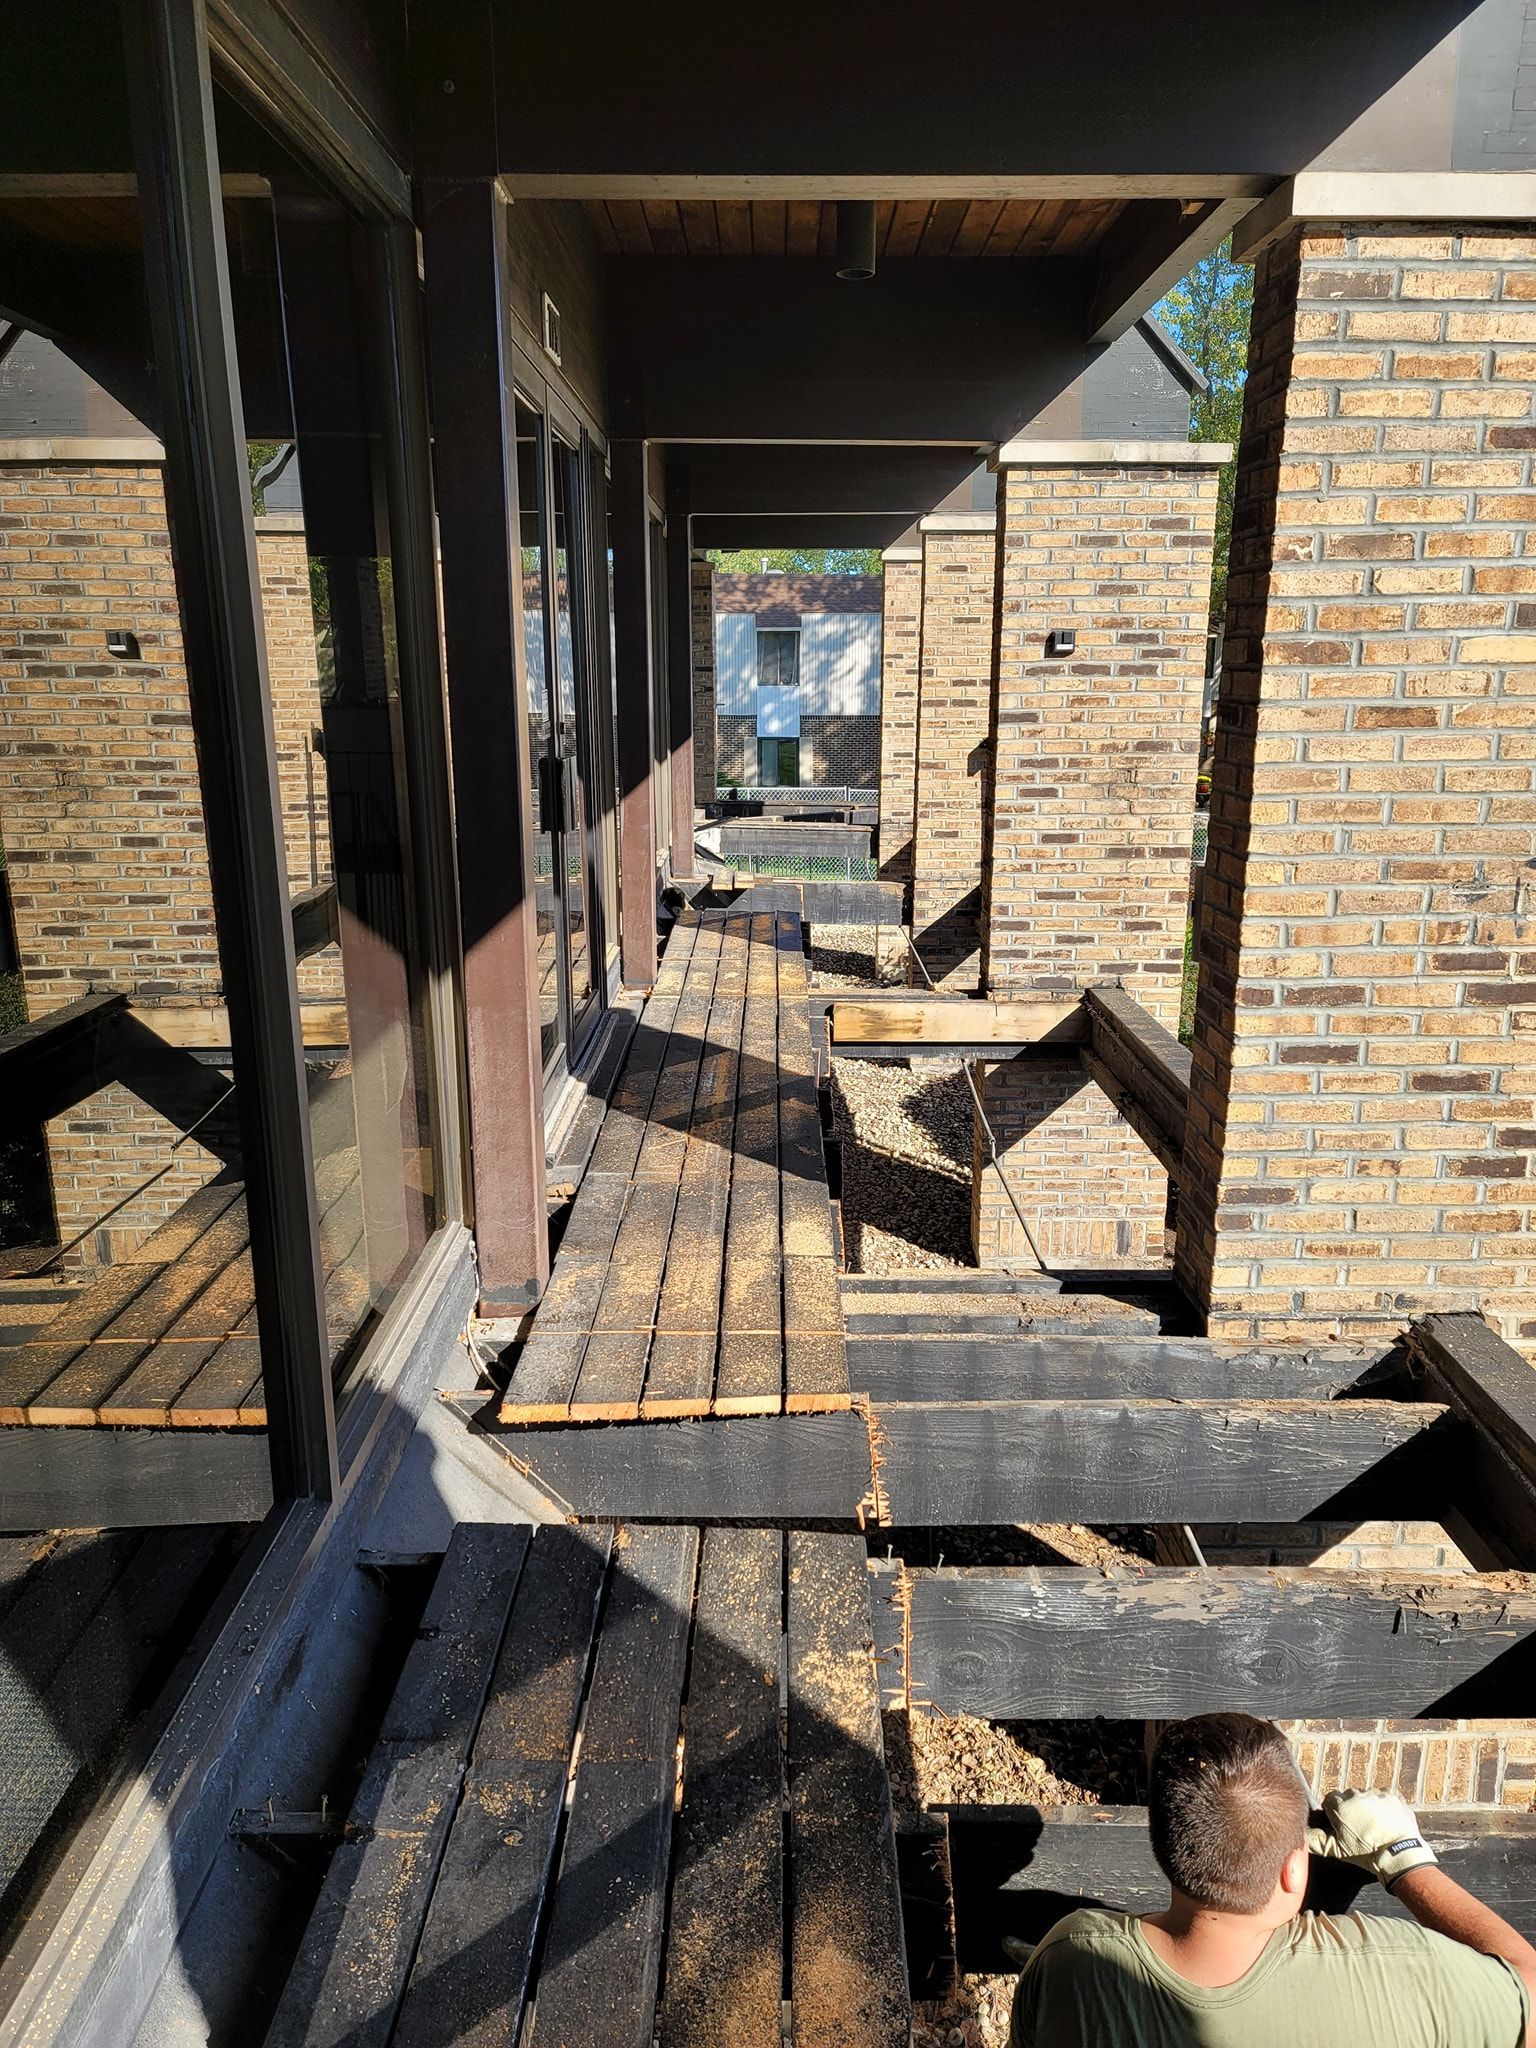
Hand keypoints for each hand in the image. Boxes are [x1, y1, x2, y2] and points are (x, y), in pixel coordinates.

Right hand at [1306, 1789, 1437, 1889]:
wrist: (1399, 1854)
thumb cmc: (1367, 1853)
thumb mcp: (1337, 1851)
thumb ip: (1315, 1840)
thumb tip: (1301, 1836)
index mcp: (1340, 1805)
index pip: (1330, 1799)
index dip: (1334, 1812)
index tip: (1340, 1824)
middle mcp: (1357, 1795)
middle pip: (1348, 1796)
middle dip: (1351, 1808)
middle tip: (1357, 1826)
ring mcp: (1376, 1794)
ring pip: (1366, 1795)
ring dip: (1368, 1805)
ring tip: (1374, 1825)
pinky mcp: (1393, 1797)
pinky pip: (1385, 1796)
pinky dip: (1384, 1805)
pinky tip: (1386, 1820)